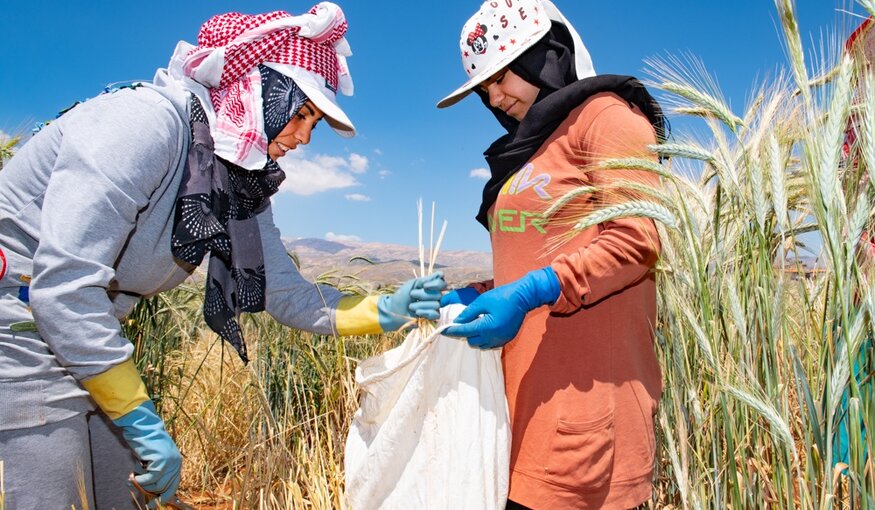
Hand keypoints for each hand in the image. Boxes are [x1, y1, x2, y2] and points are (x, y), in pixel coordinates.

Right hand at [113, 400, 181, 504]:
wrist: (143, 427)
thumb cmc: (145, 442)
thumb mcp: (153, 460)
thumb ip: (155, 472)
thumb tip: (151, 492)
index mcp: (176, 462)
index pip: (174, 485)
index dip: (165, 496)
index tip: (155, 504)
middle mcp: (176, 462)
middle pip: (166, 487)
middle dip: (152, 493)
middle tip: (139, 495)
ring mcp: (170, 462)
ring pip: (158, 485)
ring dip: (143, 485)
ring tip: (132, 478)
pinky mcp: (162, 461)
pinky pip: (151, 478)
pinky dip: (140, 479)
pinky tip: (134, 474)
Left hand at [378, 272, 446, 330]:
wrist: (394, 310)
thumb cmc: (402, 295)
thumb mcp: (413, 284)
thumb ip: (428, 279)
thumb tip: (441, 273)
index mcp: (431, 287)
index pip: (442, 284)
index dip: (435, 285)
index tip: (424, 286)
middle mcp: (435, 296)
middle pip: (438, 295)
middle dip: (423, 295)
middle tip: (412, 295)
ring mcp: (435, 307)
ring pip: (436, 305)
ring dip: (421, 305)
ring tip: (411, 306)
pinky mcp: (432, 318)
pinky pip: (436, 314)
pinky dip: (425, 312)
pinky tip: (417, 313)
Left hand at [444, 267, 559, 348]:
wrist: (523, 297)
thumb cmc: (502, 296)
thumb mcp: (482, 301)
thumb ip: (468, 313)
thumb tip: (457, 321)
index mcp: (486, 327)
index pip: (464, 332)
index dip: (452, 331)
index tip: (442, 331)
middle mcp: (493, 337)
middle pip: (471, 341)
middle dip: (465, 333)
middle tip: (463, 323)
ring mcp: (501, 340)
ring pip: (480, 345)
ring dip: (474, 337)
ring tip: (475, 324)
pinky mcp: (506, 339)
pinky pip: (490, 344)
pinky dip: (484, 339)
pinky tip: (485, 328)